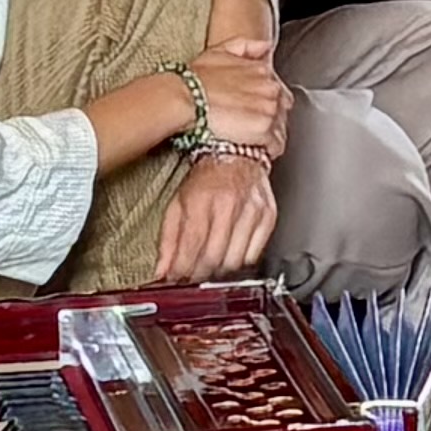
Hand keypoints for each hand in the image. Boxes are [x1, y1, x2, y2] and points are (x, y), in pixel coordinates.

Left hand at [158, 147, 278, 277]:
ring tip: (210, 265)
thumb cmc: (207, 177)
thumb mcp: (178, 202)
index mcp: (201, 200)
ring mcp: (251, 212)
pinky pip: (254, 255)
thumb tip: (162, 270)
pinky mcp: (268, 217)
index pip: (191, 247)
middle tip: (191, 276)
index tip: (175, 278)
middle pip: (213, 258)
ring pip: (234, 261)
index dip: (181, 270)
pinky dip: (240, 262)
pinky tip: (229, 255)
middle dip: (198, 275)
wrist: (238, 152)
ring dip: (218, 271)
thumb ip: (168, 238)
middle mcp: (228, 205)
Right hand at [182, 41, 293, 168]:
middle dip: (270, 120)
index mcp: (262, 71)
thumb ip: (246, 47)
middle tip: (250, 129)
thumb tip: (265, 47)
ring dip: (269, 136)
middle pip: (282, 110)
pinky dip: (268, 150)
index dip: (267, 104)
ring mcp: (269, 110)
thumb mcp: (219, 51)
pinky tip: (256, 151)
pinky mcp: (263, 130)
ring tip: (251, 142)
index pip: (279, 91)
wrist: (183, 99)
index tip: (255, 112)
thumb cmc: (194, 78)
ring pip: (281, 128)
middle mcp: (271, 89)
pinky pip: (275, 145)